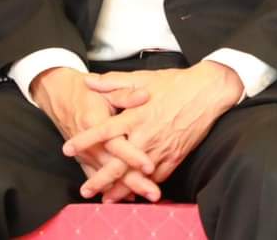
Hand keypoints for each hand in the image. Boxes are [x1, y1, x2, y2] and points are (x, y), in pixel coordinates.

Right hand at [30, 67, 159, 202]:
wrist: (61, 98)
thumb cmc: (88, 92)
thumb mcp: (107, 88)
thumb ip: (126, 94)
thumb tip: (145, 95)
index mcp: (96, 124)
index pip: (117, 145)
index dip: (134, 156)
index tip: (150, 166)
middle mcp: (90, 144)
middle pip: (114, 167)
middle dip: (134, 182)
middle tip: (153, 193)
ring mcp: (86, 154)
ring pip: (107, 176)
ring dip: (125, 189)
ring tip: (145, 197)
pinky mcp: (84, 160)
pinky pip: (98, 177)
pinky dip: (111, 188)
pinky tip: (126, 196)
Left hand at [63, 61, 243, 193]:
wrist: (208, 92)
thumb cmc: (175, 83)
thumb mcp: (143, 78)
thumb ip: (114, 82)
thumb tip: (88, 80)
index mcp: (136, 115)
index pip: (104, 131)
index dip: (85, 140)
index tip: (68, 149)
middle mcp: (146, 134)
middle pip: (118, 162)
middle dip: (100, 179)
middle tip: (85, 190)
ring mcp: (161, 147)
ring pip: (136, 174)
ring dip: (121, 188)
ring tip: (107, 198)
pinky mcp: (175, 155)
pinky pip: (157, 175)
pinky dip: (145, 185)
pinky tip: (137, 191)